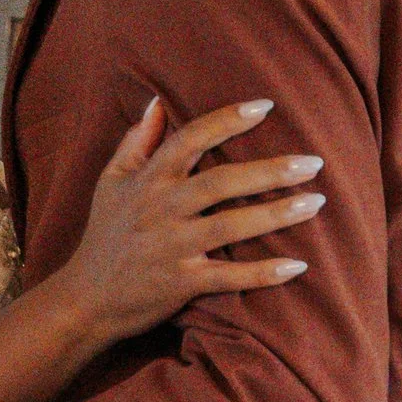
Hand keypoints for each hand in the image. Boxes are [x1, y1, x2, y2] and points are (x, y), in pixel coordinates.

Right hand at [57, 96, 323, 346]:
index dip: (228, 120)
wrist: (86, 300)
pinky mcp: (180, 283)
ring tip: (315, 202)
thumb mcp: (110, 181)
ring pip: (231, 226)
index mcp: (148, 179)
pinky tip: (296, 265)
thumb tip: (156, 101)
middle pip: (221, 182)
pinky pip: (228, 276)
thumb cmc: (104, 236)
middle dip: (269, 171)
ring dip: (276, 214)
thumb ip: (135, 141)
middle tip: (313, 162)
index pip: (191, 139)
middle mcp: (161, 209)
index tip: (265, 107)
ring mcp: (172, 247)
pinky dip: (262, 273)